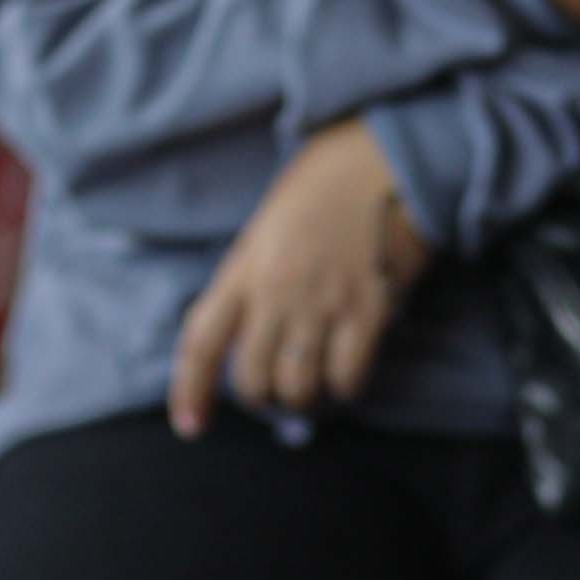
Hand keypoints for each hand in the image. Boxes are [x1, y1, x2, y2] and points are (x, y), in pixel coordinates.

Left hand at [167, 115, 429, 433]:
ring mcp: (323, 302)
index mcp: (245, 267)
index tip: (191, 425)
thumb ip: (254, 277)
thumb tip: (250, 333)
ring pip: (296, 387)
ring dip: (303, 397)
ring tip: (314, 382)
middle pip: (250, 377)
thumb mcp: (269, 225)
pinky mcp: (370, 309)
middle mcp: (277, 291)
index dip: (189, 390)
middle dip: (261, 395)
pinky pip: (346, 376)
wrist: (389, 154)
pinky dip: (345, 386)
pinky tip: (349, 374)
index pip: (201, 342)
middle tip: (278, 386)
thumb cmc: (329, 183)